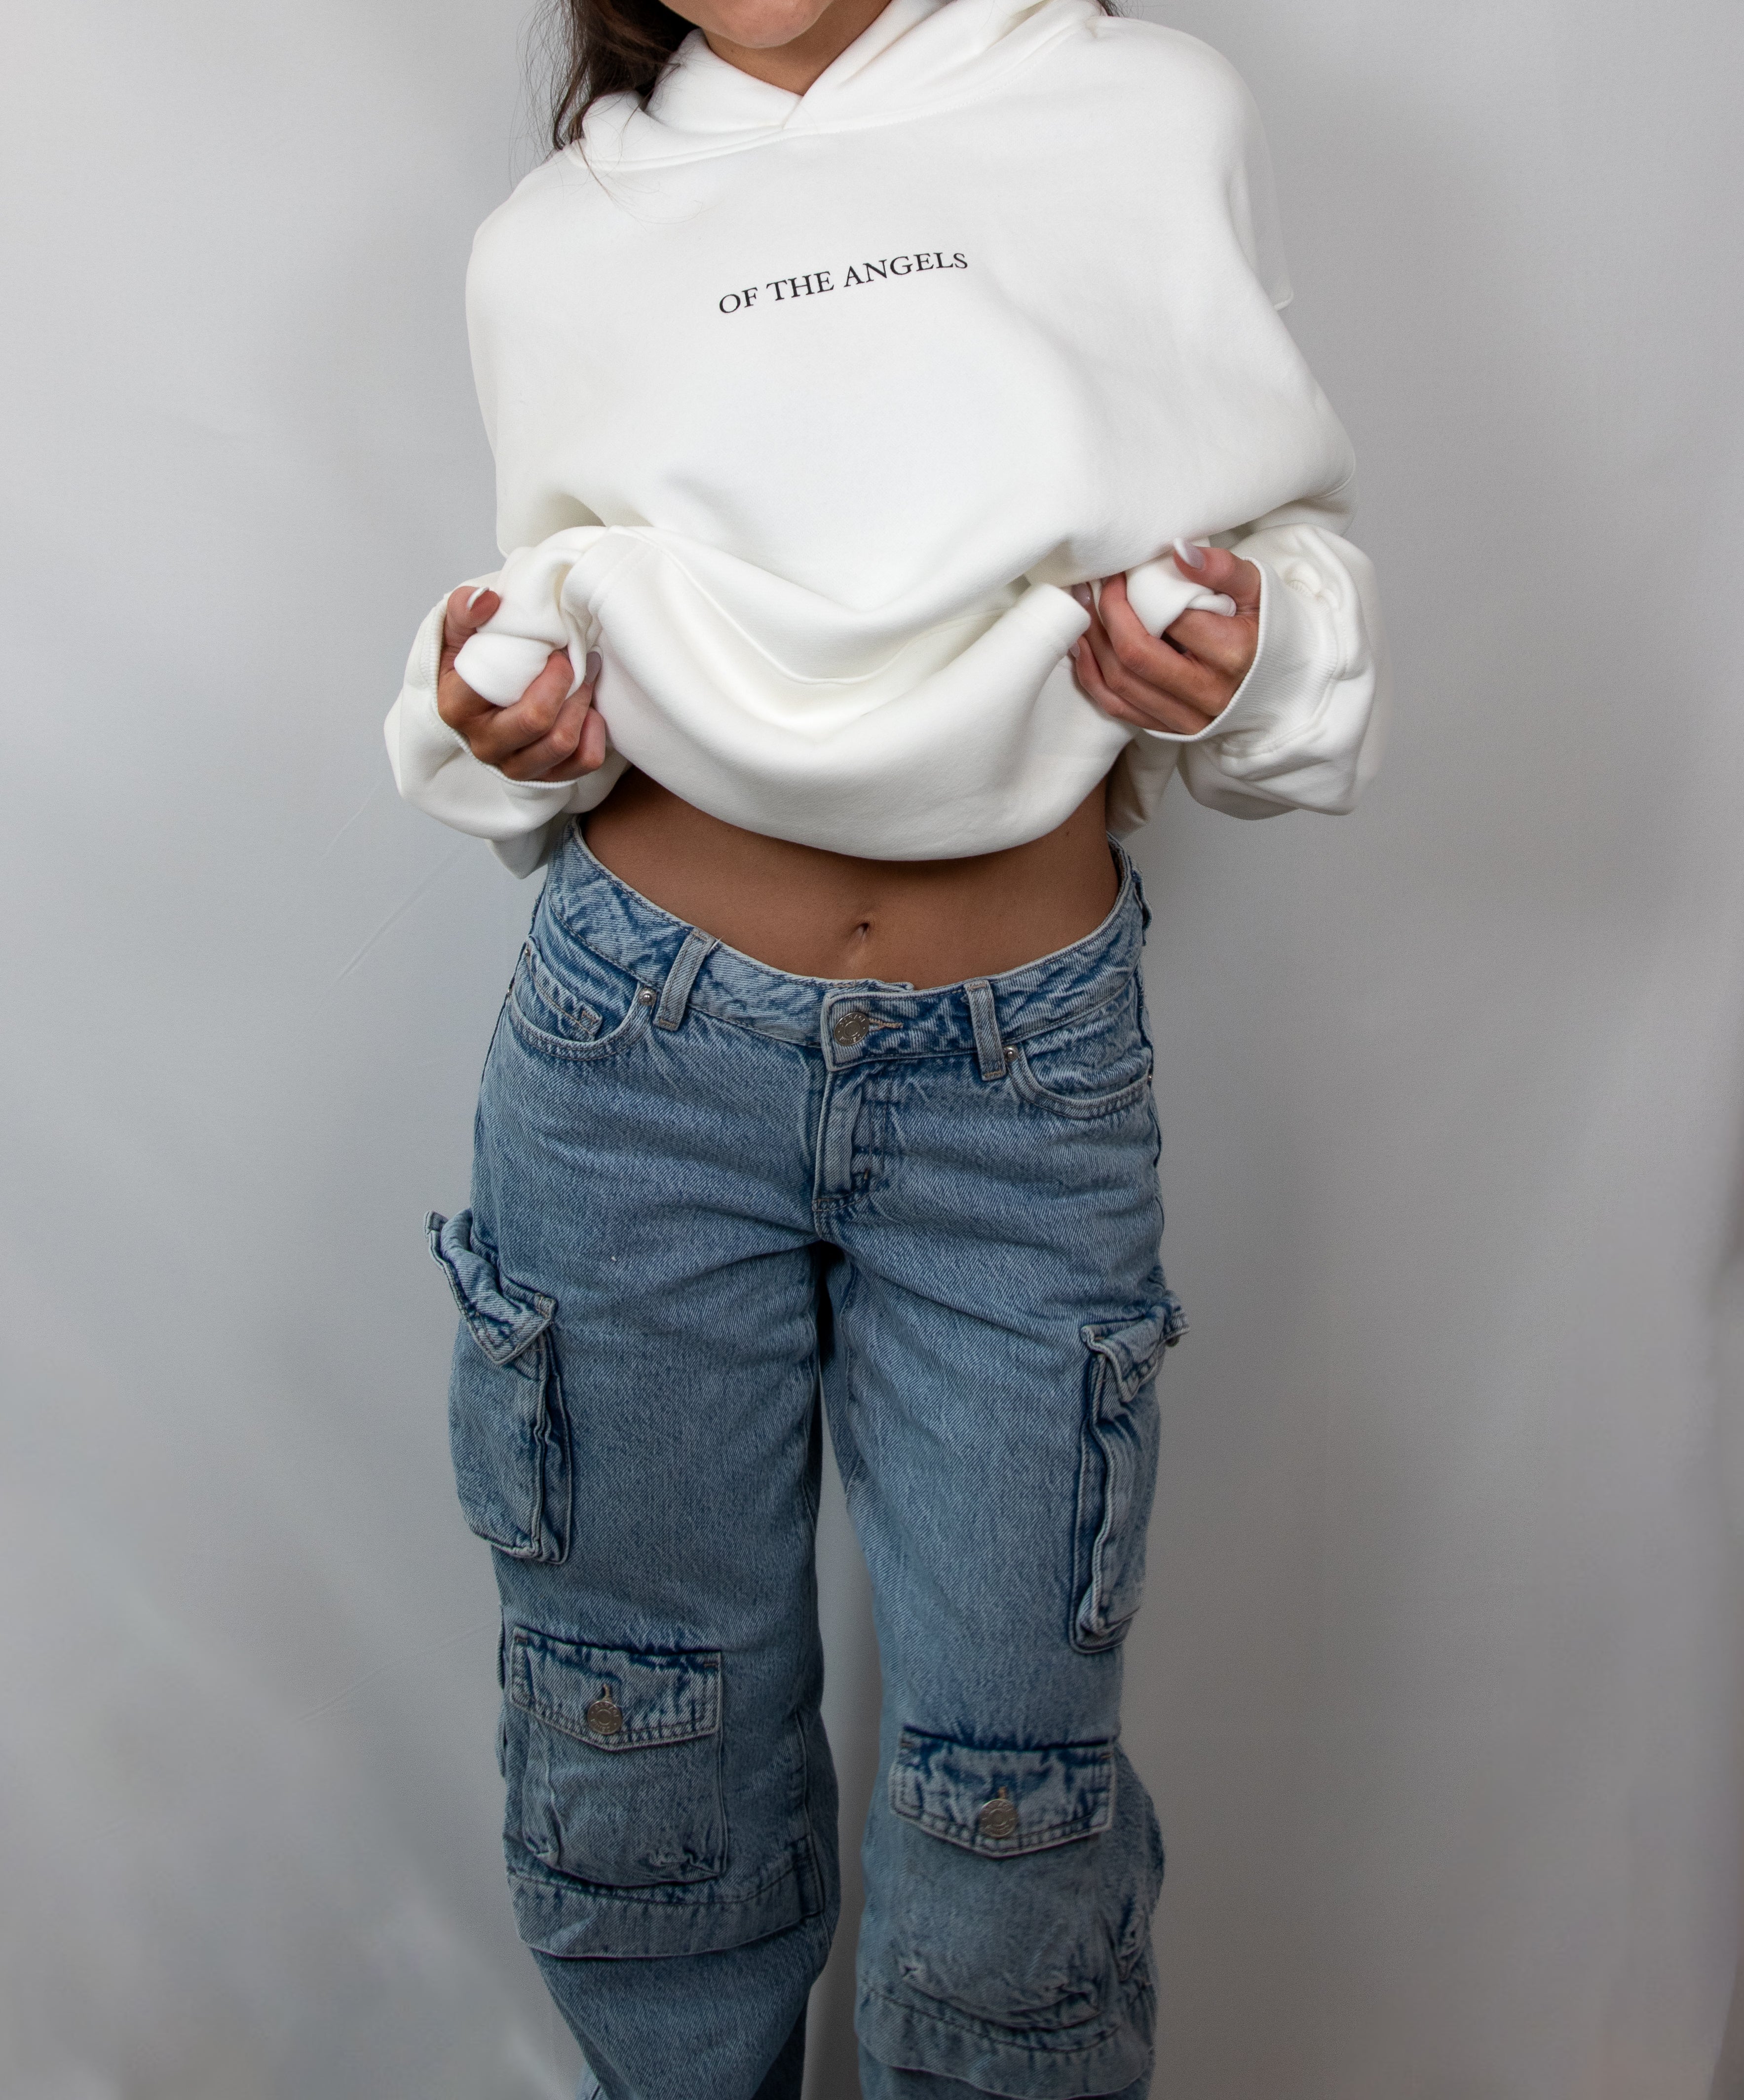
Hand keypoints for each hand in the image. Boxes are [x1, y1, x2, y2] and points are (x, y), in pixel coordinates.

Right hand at [436, 586, 608, 781]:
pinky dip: (594, 736)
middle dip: (568, 685)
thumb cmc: (472, 661)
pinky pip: (581, 763)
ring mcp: (513, 766)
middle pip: (536, 722)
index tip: (555, 649)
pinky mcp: (543, 778)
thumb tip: (486, 600)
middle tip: (575, 661)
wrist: (481, 693)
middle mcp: (483, 744)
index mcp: (457, 708)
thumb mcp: (458, 631)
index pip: (502, 690)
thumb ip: (463, 609)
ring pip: (561, 744)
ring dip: (582, 707)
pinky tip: (589, 712)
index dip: (540, 668)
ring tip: (585, 679)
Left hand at [1072, 542, 1262, 736]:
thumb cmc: (1268, 630)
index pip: (1169, 618)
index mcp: (1233, 654)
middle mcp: (1209, 694)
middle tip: (1093, 587)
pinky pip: (1118, 708)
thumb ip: (1222, 568)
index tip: (1119, 570)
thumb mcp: (1257, 591)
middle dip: (1106, 616)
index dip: (1134, 592)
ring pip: (1120, 684)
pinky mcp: (1171, 731)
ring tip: (1082, 610)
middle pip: (1136, 656)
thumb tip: (1178, 549)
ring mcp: (1188, 719)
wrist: (1285, 683)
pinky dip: (1093, 677)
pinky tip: (1083, 648)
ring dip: (1092, 644)